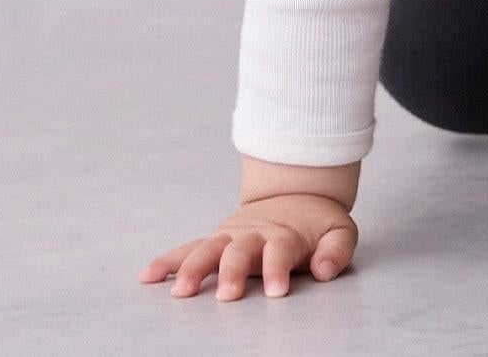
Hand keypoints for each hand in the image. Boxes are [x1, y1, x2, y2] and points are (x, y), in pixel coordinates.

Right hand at [138, 193, 357, 301]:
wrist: (295, 194)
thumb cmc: (317, 223)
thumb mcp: (339, 230)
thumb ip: (336, 250)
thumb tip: (324, 270)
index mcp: (284, 235)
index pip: (281, 252)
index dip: (278, 270)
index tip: (277, 292)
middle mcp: (253, 234)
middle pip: (239, 251)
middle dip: (232, 272)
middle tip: (227, 295)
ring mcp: (231, 236)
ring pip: (208, 249)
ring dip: (193, 268)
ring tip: (179, 292)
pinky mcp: (216, 239)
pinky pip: (188, 248)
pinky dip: (168, 260)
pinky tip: (148, 275)